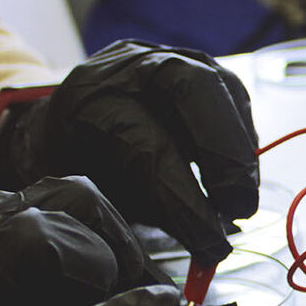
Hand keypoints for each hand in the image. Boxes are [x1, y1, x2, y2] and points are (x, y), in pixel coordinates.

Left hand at [0, 40, 259, 265]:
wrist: (63, 122)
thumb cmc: (78, 167)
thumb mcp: (96, 194)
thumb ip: (149, 213)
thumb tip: (209, 248)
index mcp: (91, 99)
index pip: (150, 148)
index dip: (187, 202)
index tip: (212, 247)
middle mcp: (131, 65)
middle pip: (195, 89)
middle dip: (226, 153)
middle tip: (241, 209)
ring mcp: (168, 57)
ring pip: (222, 88)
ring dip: (241, 148)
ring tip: (242, 198)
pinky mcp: (197, 65)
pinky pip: (232, 95)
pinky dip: (242, 136)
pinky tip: (239, 173)